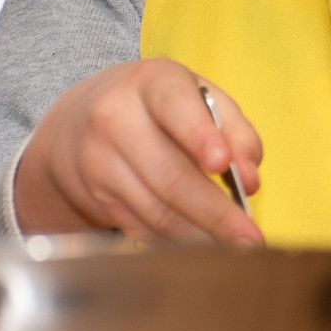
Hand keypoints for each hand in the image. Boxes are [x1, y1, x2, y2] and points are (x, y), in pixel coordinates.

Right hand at [15, 61, 264, 247]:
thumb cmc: (161, 108)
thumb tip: (249, 178)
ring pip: (156, 210)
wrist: (80, 122)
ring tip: (235, 247)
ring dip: (201, 235)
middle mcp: (116, 119)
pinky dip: (177, 241)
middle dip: (215, 212)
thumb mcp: (199, 97)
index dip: (199, 136)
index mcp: (151, 83)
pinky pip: (142, 227)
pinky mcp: (96, 197)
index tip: (222, 163)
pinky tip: (204, 246)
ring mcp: (100, 161)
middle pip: (169, 174)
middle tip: (250, 237)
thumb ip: (235, 130)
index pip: (175, 106)